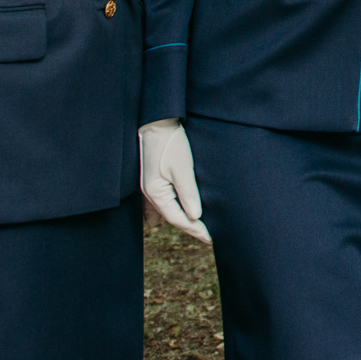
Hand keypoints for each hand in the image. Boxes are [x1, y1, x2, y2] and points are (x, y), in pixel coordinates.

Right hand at [139, 119, 210, 243]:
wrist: (157, 122)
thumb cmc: (170, 144)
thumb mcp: (182, 169)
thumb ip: (189, 194)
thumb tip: (195, 216)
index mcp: (155, 193)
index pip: (177, 219)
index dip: (194, 229)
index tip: (211, 237)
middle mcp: (149, 193)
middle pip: (170, 216)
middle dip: (188, 226)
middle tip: (207, 236)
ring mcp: (149, 186)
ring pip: (165, 210)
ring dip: (179, 218)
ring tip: (195, 228)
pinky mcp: (153, 178)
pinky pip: (160, 201)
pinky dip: (169, 210)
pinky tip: (168, 217)